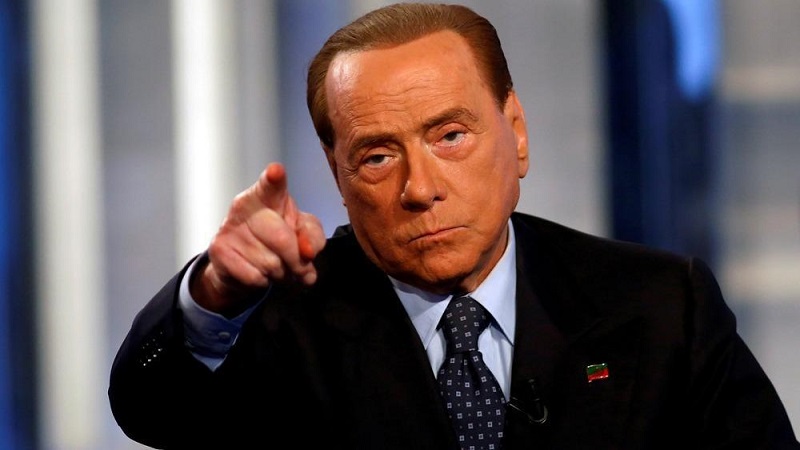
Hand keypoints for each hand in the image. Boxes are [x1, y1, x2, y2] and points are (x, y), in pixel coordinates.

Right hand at [191, 163, 325, 315]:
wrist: (241, 264)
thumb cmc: (276, 239)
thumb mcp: (302, 232)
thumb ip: (312, 236)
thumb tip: (307, 251)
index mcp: (268, 195)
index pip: (271, 185)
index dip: (275, 177)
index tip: (276, 171)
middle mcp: (245, 206)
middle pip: (282, 239)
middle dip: (297, 260)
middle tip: (300, 267)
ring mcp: (229, 228)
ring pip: (270, 263)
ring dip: (281, 273)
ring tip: (276, 266)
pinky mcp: (218, 251)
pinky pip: (255, 276)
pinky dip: (264, 282)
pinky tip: (259, 273)